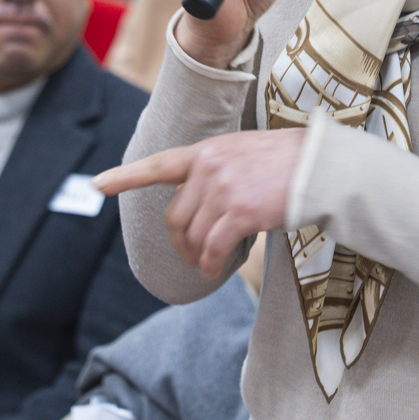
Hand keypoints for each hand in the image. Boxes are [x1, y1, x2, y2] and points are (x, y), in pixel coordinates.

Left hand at [94, 129, 303, 278]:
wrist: (320, 166)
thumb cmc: (288, 163)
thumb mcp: (243, 153)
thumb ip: (216, 170)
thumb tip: (199, 206)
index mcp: (207, 151)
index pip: (158, 164)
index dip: (125, 176)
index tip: (98, 184)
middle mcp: (209, 167)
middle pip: (175, 216)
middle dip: (179, 242)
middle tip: (190, 256)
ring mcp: (223, 188)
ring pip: (193, 236)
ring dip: (197, 257)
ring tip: (208, 264)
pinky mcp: (240, 211)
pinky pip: (212, 247)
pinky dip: (210, 263)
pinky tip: (214, 268)